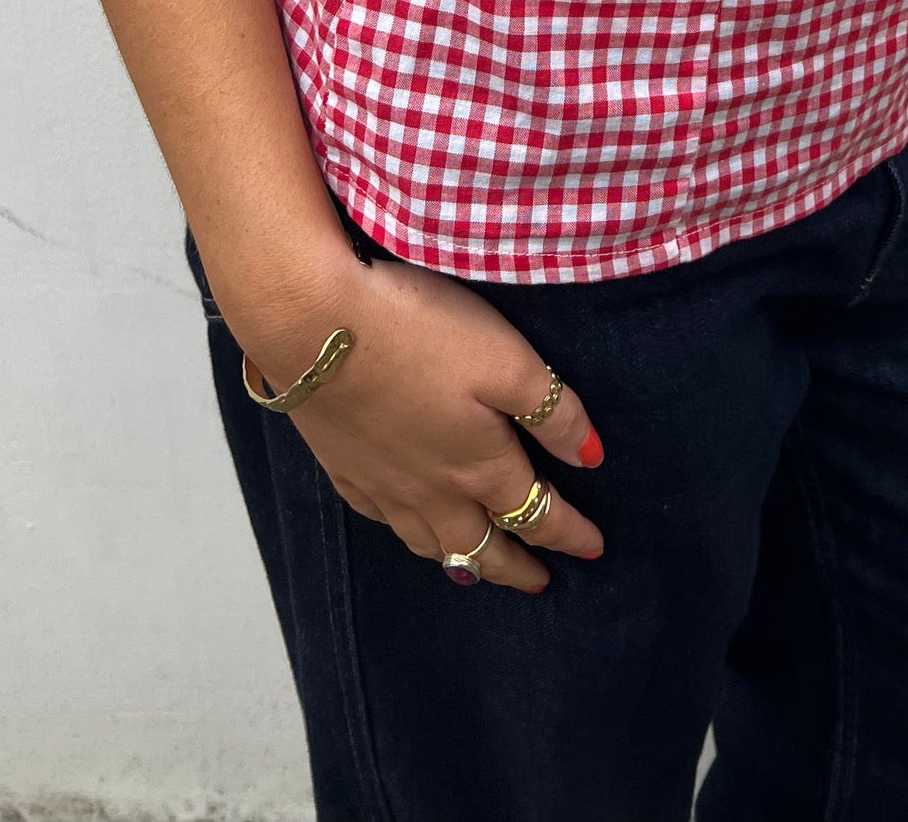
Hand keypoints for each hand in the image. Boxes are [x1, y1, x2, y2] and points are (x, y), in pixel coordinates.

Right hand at [240, 252, 605, 593]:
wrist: (313, 325)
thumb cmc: (421, 331)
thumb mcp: (507, 359)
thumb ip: (553, 412)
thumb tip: (591, 460)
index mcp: (480, 465)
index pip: (535, 513)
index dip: (569, 534)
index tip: (594, 548)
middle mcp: (432, 490)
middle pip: (481, 546)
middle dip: (515, 567)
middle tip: (538, 582)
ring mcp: (382, 484)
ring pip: (429, 543)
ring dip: (463, 560)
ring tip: (477, 568)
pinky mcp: (343, 466)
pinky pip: (384, 521)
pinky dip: (408, 535)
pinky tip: (407, 525)